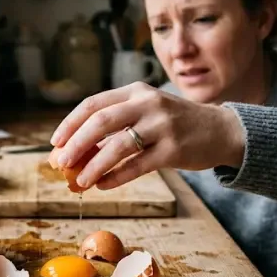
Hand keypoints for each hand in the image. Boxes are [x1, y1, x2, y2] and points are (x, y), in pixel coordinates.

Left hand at [49, 82, 245, 189]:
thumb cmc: (174, 123)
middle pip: (101, 122)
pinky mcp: (174, 149)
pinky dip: (116, 177)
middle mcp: (148, 103)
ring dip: (94, 166)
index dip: (70, 123)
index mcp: (136, 91)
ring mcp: (163, 126)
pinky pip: (138, 166)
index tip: (55, 142)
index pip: (93, 104)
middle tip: (61, 163)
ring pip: (118, 146)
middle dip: (76, 144)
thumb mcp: (146, 111)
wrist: (221, 130)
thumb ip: (116, 124)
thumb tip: (77, 150)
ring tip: (80, 181)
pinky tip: (103, 185)